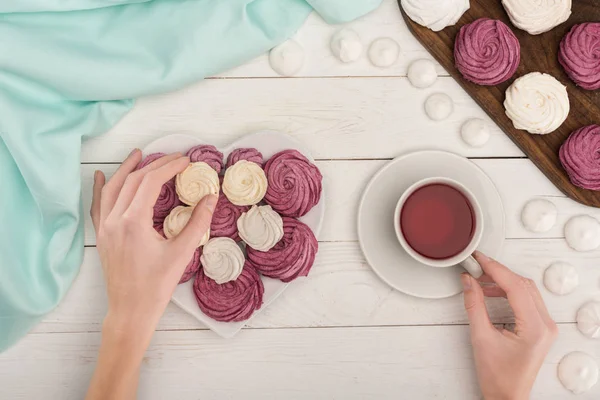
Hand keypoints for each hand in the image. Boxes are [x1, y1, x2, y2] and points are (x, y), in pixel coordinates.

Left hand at [90, 149, 216, 337]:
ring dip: (127, 169)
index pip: (150, 182)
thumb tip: (211, 198)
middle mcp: (114, 220)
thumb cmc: (156, 286)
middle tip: (174, 158)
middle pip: (133, 181)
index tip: (186, 160)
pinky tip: (101, 175)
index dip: (169, 167)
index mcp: (133, 222)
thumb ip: (197, 223)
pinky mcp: (101, 236)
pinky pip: (98, 204)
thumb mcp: (181, 253)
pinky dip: (101, 187)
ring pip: (113, 188)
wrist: (130, 311)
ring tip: (140, 154)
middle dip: (155, 165)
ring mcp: (104, 227)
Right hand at [461, 251, 557, 399]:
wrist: (507, 397)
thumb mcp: (481, 338)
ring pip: (525, 290)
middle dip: (498, 272)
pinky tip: (491, 292)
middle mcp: (545, 325)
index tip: (479, 259)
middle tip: (476, 265)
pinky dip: (508, 292)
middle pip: (523, 285)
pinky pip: (526, 300)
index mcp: (535, 328)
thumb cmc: (498, 376)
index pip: (516, 287)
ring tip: (480, 278)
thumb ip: (474, 305)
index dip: (495, 269)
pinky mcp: (539, 328)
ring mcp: (545, 327)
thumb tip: (469, 281)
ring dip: (503, 281)